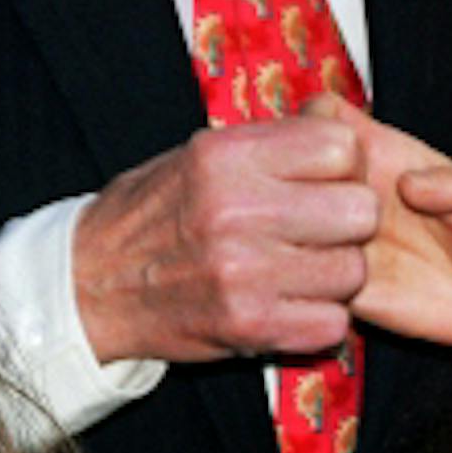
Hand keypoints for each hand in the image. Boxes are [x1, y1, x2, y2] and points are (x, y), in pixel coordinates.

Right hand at [72, 116, 378, 364]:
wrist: (90, 284)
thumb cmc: (156, 216)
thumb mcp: (200, 157)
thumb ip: (270, 146)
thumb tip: (340, 128)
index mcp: (226, 155)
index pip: (342, 148)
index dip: (345, 170)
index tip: (326, 185)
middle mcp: (236, 208)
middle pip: (361, 211)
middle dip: (350, 226)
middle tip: (321, 236)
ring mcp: (244, 271)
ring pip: (353, 272)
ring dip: (336, 278)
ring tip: (300, 273)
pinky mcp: (250, 324)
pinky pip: (333, 324)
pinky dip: (319, 322)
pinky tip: (291, 308)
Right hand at [307, 96, 451, 351]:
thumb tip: (413, 183)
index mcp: (382, 157)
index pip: (322, 118)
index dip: (315, 123)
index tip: (335, 150)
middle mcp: (351, 197)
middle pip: (290, 171)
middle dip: (299, 186)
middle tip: (340, 213)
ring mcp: (342, 242)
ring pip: (287, 228)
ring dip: (303, 240)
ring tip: (353, 256)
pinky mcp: (344, 288)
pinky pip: (305, 284)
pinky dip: (310, 286)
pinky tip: (346, 290)